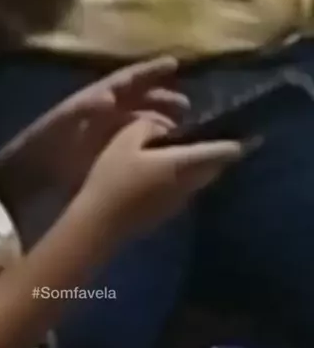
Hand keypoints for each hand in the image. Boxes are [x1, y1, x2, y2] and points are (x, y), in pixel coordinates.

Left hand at [0, 56, 188, 190]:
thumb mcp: (60, 125)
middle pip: (135, 102)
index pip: (124, 81)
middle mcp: (98, 116)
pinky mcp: (101, 164)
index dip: (148, 72)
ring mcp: (100, 141)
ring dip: (158, 125)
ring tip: (181, 134)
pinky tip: (162, 157)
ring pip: (136, 126)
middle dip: (161, 101)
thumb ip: (84, 109)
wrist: (18, 188)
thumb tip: (109, 95)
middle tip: (188, 109)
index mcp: (89, 102)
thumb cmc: (39, 151)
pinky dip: (147, 148)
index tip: (175, 65)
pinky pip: (130, 149)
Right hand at [77, 118, 242, 240]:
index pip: (222, 152)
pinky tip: (164, 169)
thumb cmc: (112, 177)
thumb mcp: (124, 140)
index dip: (237, 141)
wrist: (98, 223)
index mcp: (182, 163)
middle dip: (217, 152)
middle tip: (213, 134)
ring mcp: (178, 202)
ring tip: (188, 148)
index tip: (248, 133)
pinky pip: (184, 189)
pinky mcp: (166, 213)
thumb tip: (163, 124)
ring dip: (199, 166)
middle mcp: (188, 184)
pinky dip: (183, 177)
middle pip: (214, 167)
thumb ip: (147, 125)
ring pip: (199, 180)